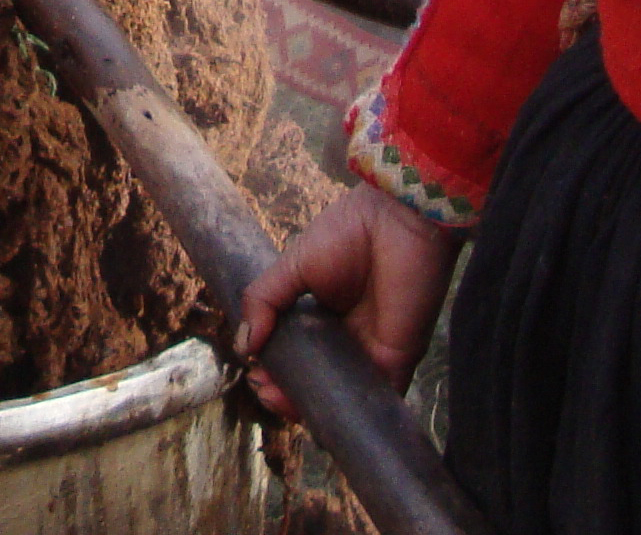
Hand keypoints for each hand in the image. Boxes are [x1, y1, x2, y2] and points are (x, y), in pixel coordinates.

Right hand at [233, 186, 459, 418]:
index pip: (296, 352)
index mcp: (323, 313)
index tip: (255, 372)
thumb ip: (265, 300)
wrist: (395, 221)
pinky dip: (350, 414)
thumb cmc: (347, 234)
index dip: (274, 367)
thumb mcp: (293, 264)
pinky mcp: (395, 360)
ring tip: (282, 403)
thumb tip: (244, 345)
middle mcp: (347, 336)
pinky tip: (322, 418)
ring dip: (311, 406)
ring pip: (339, 393)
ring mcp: (372, 351)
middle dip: (287, 392)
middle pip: (315, 377)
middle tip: (265, 391)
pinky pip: (374, 398)